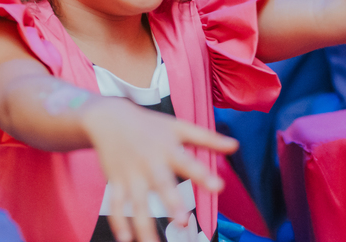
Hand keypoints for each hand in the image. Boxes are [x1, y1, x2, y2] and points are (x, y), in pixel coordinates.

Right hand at [81, 98, 237, 241]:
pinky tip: (126, 240)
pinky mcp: (116, 182)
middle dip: (171, 203)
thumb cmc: (150, 124)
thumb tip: (235, 145)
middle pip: (161, 185)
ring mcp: (130, 174)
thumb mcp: (178, 126)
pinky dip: (118, 223)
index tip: (219, 186)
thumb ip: (207, 139)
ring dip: (144, 225)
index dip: (202, 175)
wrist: (110, 117)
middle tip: (182, 223)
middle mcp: (149, 163)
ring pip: (137, 203)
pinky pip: (115, 205)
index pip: (187, 162)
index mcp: (167, 148)